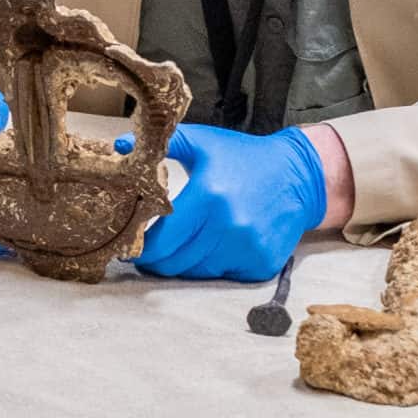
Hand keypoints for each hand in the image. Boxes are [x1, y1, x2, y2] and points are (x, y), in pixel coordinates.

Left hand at [122, 122, 327, 281]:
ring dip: (185, 262)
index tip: (132, 245)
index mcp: (209, 196)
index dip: (141, 248)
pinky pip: (223, 275)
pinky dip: (214, 264)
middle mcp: (229, 227)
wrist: (298, 176)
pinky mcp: (261, 264)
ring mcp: (247, 248)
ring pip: (196, 272)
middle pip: (174, 263)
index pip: (160, 242)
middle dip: (158, 259)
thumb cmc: (244, 158)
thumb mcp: (204, 142)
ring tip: (186, 243)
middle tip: (151, 251)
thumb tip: (119, 145)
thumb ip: (164, 145)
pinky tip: (217, 244)